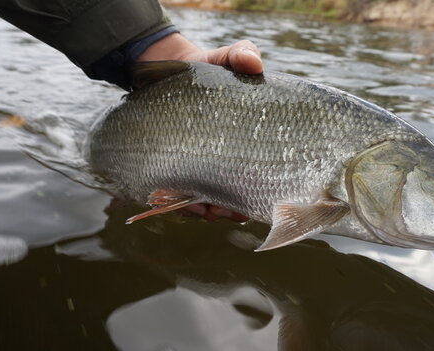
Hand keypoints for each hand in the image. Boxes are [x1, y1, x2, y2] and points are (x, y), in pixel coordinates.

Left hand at [137, 33, 257, 222]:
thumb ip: (243, 55)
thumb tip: (254, 63)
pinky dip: (180, 204)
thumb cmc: (210, 66)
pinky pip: (179, 196)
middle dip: (235, 209)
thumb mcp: (227, 58)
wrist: (170, 68)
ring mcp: (202, 166)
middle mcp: (228, 160)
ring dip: (210, 211)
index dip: (263, 191)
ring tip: (208, 210)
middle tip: (232, 210)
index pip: (260, 174)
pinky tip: (181, 202)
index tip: (260, 199)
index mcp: (247, 143)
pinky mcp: (176, 167)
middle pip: (236, 197)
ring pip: (209, 202)